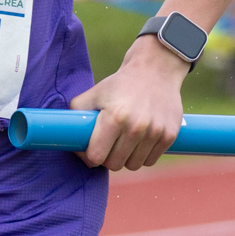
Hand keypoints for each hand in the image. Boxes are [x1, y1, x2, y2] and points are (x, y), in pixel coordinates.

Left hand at [71, 35, 189, 171]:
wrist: (155, 70)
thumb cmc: (119, 84)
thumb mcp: (93, 94)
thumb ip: (75, 115)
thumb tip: (64, 138)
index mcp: (114, 117)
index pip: (96, 157)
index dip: (89, 156)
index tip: (89, 150)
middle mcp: (136, 127)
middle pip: (114, 165)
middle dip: (107, 158)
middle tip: (107, 146)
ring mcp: (155, 132)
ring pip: (133, 165)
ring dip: (125, 158)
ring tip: (123, 143)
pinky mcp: (170, 135)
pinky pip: (150, 161)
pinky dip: (143, 156)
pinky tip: (139, 142)